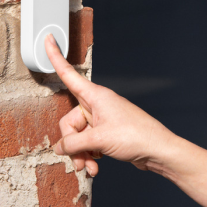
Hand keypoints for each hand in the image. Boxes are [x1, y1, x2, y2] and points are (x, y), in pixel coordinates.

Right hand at [41, 36, 206, 206]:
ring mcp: (103, 120)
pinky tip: (94, 168)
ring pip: (78, 137)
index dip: (56, 57)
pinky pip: (89, 144)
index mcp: (96, 96)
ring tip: (88, 168)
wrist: (158, 152)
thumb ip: (74, 143)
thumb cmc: (136, 137)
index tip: (48, 38)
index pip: (69, 74)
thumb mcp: (99, 139)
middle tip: (79, 159)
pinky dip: (89, 157)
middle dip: (71, 144)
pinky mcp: (108, 134)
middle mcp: (98, 105)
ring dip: (80, 154)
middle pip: (69, 122)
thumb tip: (59, 148)